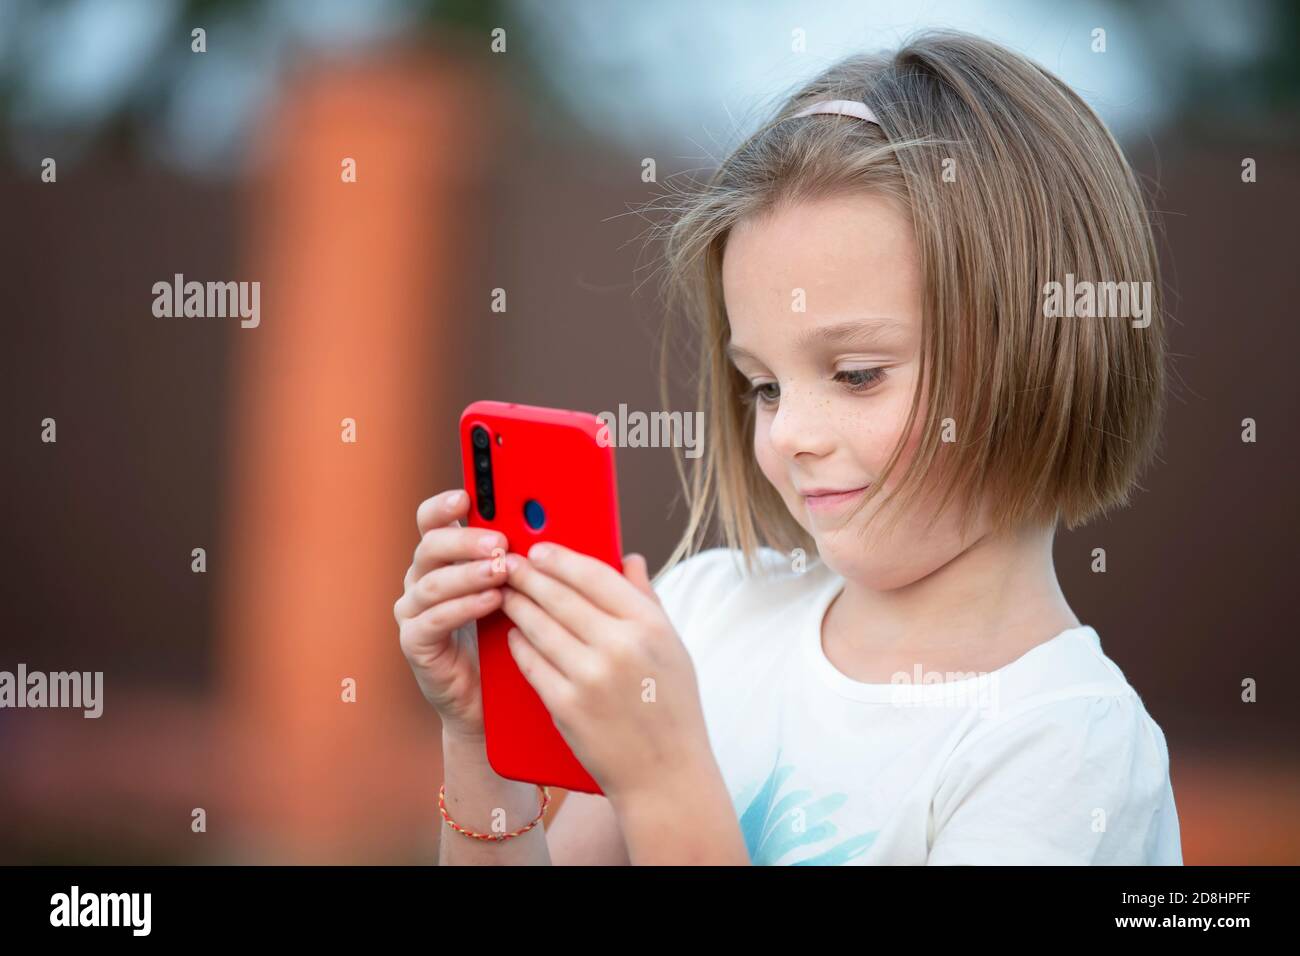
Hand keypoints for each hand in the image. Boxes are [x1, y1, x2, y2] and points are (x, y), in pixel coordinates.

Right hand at [394, 489, 508, 739]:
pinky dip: (463, 607)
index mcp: (444, 559)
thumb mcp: (520, 592)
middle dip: (465, 540)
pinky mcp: (415, 643)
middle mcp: (422, 579)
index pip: (432, 521)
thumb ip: (529, 561)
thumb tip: (564, 528)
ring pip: (432, 582)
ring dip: (468, 573)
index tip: (465, 496)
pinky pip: (433, 619)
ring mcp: (414, 611)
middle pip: (430, 545)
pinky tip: (491, 602)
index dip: (444, 506)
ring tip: (501, 571)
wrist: (492, 699)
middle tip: (499, 542)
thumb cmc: (509, 637)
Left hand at [500, 543, 713, 804]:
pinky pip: (531, 663)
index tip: (539, 549)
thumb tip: (629, 558)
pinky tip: (513, 634)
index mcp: (649, 625)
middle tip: (507, 564)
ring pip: (538, 626)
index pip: (595, 574)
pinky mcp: (566, 707)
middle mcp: (619, 646)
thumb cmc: (672, 706)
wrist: (666, 775)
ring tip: (505, 593)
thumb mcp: (673, 648)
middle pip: (559, 596)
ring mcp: (590, 677)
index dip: (560, 558)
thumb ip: (648, 599)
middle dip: (527, 575)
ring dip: (516, 605)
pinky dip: (519, 644)